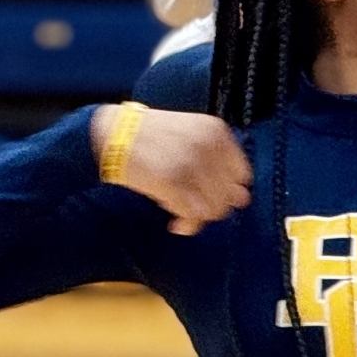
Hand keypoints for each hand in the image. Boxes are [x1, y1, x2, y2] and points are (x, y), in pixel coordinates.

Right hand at [95, 106, 252, 235]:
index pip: (242, 175)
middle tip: (191, 207)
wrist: (114, 133)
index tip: (209, 193)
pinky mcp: (172, 181)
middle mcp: (208, 146)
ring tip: (180, 212)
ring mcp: (190, 163)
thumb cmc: (154, 138)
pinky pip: (193, 215)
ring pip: (214, 208)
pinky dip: (186, 224)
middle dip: (211, 207)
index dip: (228, 189)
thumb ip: (217, 162)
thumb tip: (242, 200)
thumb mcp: (192, 135)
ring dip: (198, 218)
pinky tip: (174, 222)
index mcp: (217, 132)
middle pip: (229, 196)